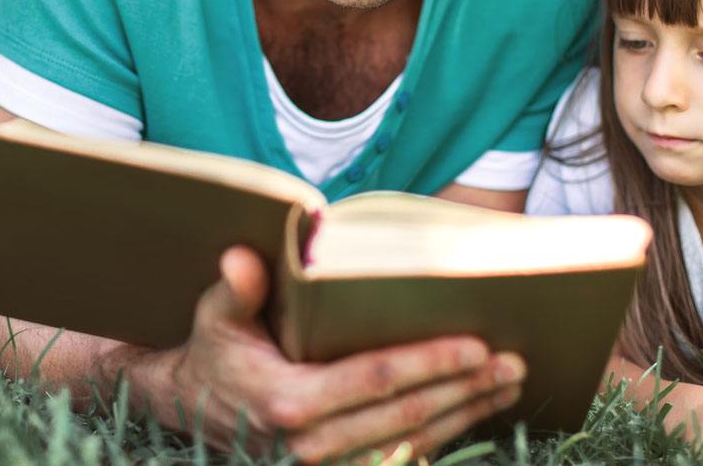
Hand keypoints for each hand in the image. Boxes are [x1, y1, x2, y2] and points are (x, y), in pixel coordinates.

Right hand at [115, 246, 524, 461]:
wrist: (190, 408)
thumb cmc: (214, 351)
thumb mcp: (216, 316)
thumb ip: (236, 290)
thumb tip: (241, 256)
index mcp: (288, 401)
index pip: (375, 380)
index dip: (429, 364)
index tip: (476, 346)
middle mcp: (310, 444)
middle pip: (406, 414)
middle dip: (464, 390)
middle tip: (513, 363)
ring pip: (412, 443)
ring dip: (465, 414)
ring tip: (509, 385)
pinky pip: (400, 459)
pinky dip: (443, 437)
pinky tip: (475, 412)